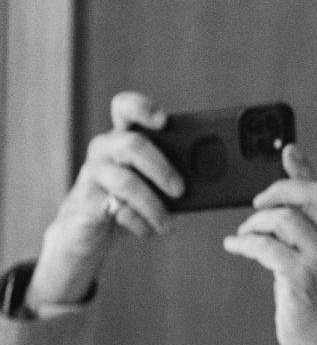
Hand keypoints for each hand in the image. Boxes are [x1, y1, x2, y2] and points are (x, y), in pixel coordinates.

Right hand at [27, 91, 183, 308]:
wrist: (90, 236)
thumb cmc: (127, 206)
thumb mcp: (151, 188)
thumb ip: (169, 179)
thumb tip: (203, 183)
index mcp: (123, 138)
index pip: (125, 109)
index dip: (142, 108)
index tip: (163, 120)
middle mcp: (105, 149)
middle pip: (133, 144)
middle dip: (162, 168)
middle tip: (180, 190)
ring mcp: (93, 173)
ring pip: (126, 181)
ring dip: (153, 205)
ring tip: (167, 224)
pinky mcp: (85, 200)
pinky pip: (116, 208)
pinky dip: (138, 222)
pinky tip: (147, 231)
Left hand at [222, 147, 316, 344]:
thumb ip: (307, 234)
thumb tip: (283, 208)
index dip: (303, 169)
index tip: (286, 149)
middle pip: (307, 196)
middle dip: (276, 190)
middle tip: (255, 203)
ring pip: (282, 219)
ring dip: (255, 222)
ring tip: (244, 234)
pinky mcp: (300, 278)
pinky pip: (266, 247)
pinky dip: (244, 243)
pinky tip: (234, 246)